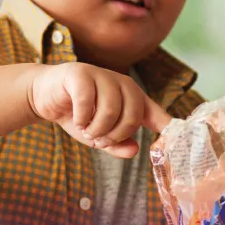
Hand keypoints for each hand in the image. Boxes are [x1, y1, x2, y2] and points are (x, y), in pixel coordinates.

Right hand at [29, 62, 171, 158]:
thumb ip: (117, 145)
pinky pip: (88, 102)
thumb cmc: (77, 115)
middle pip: (132, 116)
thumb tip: (135, 150)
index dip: (167, 124)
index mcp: (131, 97)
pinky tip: (74, 117)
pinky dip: (80, 117)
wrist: (45, 96)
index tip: (179, 134)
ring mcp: (102, 75)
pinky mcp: (80, 73)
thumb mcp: (99, 136)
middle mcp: (121, 83)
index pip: (154, 112)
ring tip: (84, 128)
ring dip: (95, 129)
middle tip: (97, 138)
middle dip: (114, 135)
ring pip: (110, 110)